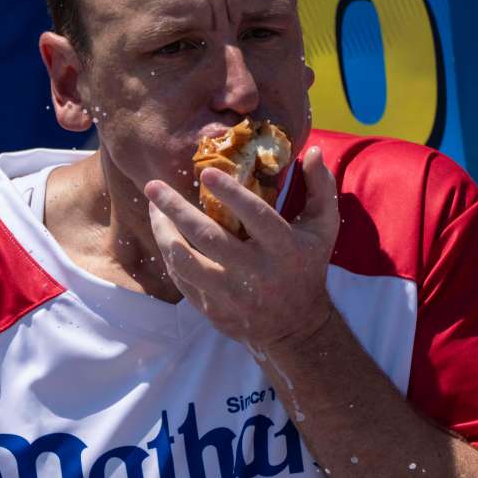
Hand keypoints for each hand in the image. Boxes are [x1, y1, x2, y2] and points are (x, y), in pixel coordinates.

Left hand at [144, 146, 340, 350]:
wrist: (295, 328)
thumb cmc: (307, 267)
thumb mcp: (324, 229)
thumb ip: (321, 188)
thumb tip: (311, 150)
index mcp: (284, 248)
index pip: (256, 216)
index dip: (231, 194)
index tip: (206, 172)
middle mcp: (256, 272)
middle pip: (208, 237)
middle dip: (176, 209)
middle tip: (153, 186)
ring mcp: (231, 293)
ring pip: (186, 261)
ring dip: (163, 232)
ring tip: (153, 209)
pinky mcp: (213, 309)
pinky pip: (182, 279)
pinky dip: (170, 254)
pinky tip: (163, 233)